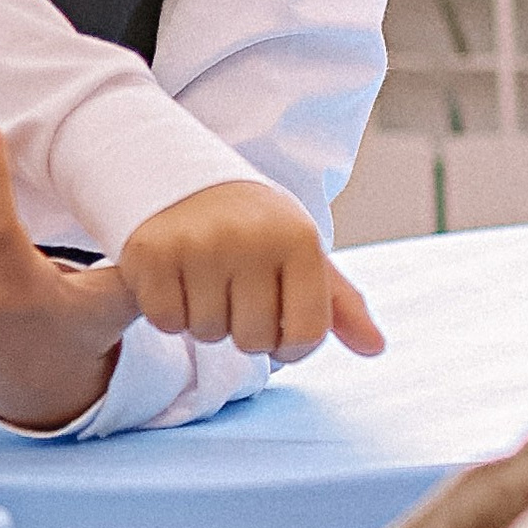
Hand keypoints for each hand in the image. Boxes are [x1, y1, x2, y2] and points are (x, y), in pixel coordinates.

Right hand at [117, 180, 384, 362]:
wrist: (183, 178)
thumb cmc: (254, 229)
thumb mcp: (301, 255)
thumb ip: (340, 305)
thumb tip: (376, 349)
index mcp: (299, 239)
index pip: (305, 336)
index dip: (291, 348)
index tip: (279, 326)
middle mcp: (251, 238)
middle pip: (253, 341)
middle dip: (243, 329)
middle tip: (235, 292)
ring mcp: (199, 244)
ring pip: (207, 334)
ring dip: (205, 319)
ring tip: (205, 279)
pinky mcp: (151, 252)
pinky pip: (165, 321)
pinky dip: (168, 311)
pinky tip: (175, 278)